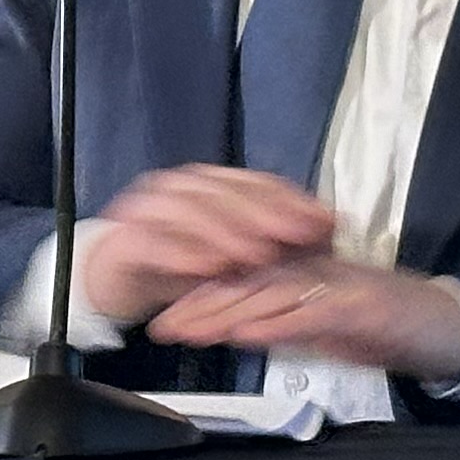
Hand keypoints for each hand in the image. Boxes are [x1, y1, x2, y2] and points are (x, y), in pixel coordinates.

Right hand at [78, 166, 335, 329]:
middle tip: (294, 237)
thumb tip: (334, 222)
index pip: (254, 182)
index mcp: (209, 183)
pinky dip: (180, 255)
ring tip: (255, 256)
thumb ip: (280, 237)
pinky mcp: (125, 240)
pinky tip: (207, 269)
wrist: (125, 276)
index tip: (324, 221)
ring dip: (223, 231)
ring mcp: (146, 209)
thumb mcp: (238, 253)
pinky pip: (151, 243)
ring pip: (186, 210)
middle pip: (222, 191)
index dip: (291, 200)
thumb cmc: (187, 261)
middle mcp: (178, 187)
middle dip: (263, 214)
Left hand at [149, 256, 459, 381]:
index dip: (199, 297)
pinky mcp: (363, 306)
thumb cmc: (389, 328)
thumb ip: (283, 325)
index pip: (243, 280)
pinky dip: (278, 323)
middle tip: (161, 327)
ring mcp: (339, 286)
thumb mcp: (325, 329)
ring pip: (271, 293)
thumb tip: (236, 329)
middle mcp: (316, 271)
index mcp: (305, 273)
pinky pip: (314, 312)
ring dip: (227, 312)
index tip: (162, 319)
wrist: (453, 328)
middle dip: (198, 305)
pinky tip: (249, 334)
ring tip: (191, 331)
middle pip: (246, 282)